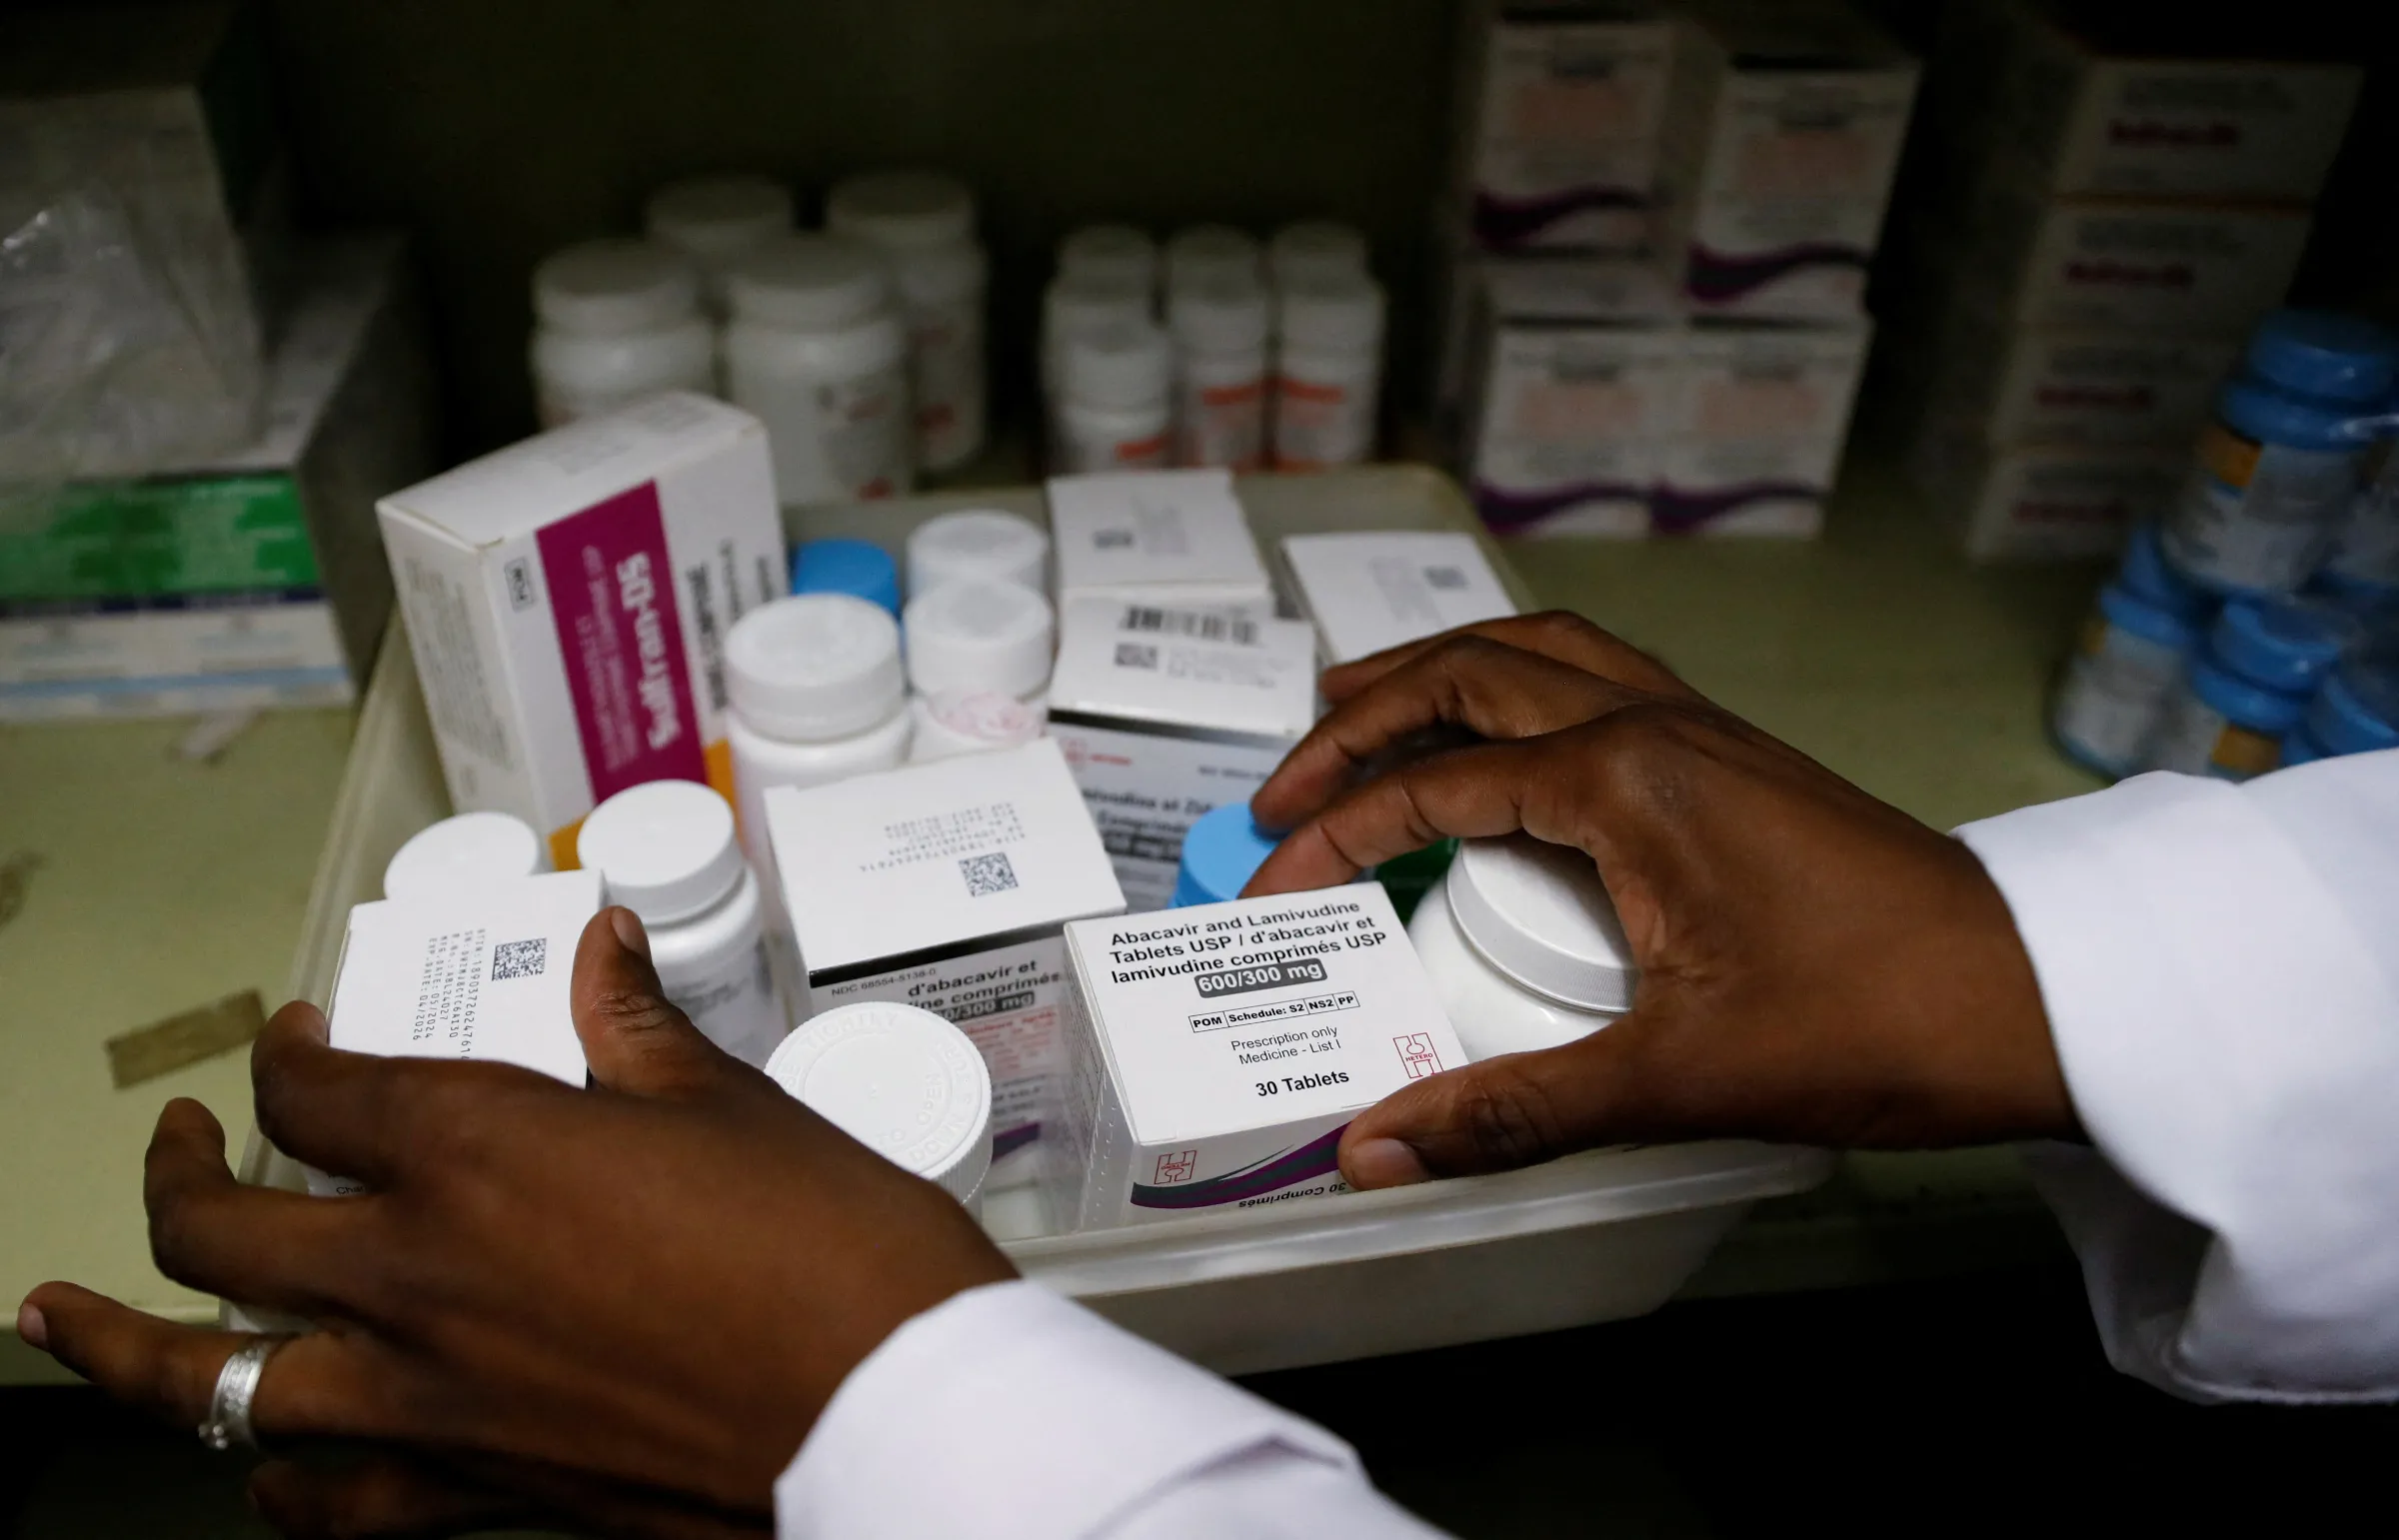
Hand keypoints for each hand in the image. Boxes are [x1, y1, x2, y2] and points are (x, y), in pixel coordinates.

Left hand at [17, 909, 1013, 1535]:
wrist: (884, 1410)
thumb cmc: (825, 1247)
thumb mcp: (731, 1105)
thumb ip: (635, 1029)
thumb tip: (605, 951)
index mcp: (480, 1148)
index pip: (318, 1094)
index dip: (287, 1058)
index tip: (294, 1045)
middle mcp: (418, 1273)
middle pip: (218, 1229)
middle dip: (174, 1177)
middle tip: (176, 1148)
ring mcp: (429, 1398)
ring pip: (209, 1383)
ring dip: (127, 1350)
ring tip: (71, 1321)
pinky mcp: (475, 1490)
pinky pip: (320, 1503)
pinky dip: (270, 1482)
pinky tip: (260, 1464)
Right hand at [1244, 613, 2077, 1187]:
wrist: (2034, 994)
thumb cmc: (1873, 1025)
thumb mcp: (1677, 1080)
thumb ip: (1511, 1111)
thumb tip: (1370, 1151)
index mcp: (1625, 779)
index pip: (1431, 786)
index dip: (1333, 837)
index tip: (1269, 887)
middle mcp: (1653, 724)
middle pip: (1468, 675)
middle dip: (1356, 720)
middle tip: (1280, 791)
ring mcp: (1700, 727)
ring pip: (1535, 652)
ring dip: (1435, 674)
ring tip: (1357, 710)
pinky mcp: (1733, 754)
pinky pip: (1594, 675)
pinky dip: (1515, 682)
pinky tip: (1504, 736)